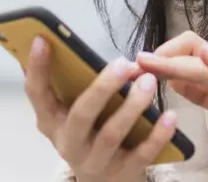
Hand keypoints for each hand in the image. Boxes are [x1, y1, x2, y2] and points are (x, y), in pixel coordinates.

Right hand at [24, 36, 179, 181]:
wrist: (104, 181)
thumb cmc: (89, 132)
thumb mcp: (73, 111)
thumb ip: (78, 85)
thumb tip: (107, 58)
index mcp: (51, 121)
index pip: (37, 94)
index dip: (37, 68)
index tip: (42, 39)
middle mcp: (68, 143)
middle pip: (82, 115)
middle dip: (103, 87)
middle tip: (124, 63)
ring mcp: (95, 161)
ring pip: (112, 134)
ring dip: (133, 105)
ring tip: (149, 81)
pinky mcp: (122, 173)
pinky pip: (142, 153)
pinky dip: (158, 134)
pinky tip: (170, 115)